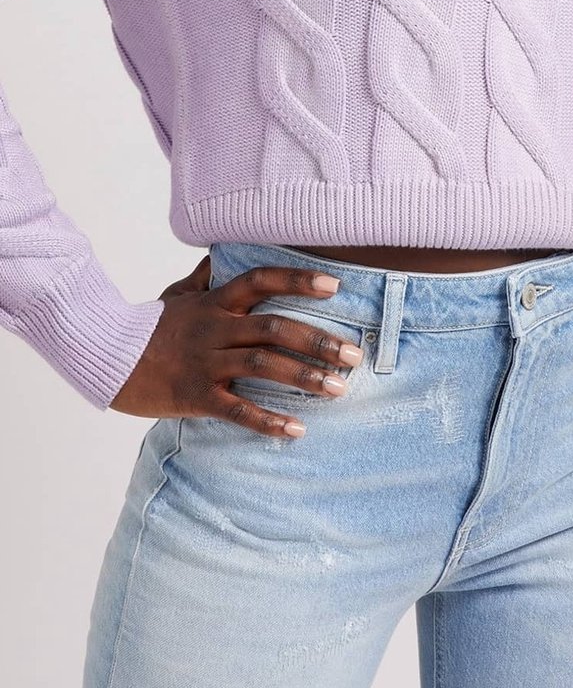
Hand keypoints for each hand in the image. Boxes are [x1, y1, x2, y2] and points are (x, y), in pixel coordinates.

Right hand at [108, 254, 362, 437]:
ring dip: (305, 377)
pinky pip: (237, 410)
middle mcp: (215, 328)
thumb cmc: (147, 326)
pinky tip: (296, 430)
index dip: (298, 281)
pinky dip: (268, 421)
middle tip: (354, 355)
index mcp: (215, 302)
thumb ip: (204, 279)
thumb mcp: (176, 295)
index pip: (261, 280)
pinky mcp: (196, 396)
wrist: (105, 357)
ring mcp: (206, 362)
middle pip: (274, 327)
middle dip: (318, 340)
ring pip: (264, 365)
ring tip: (338, 389)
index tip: (335, 287)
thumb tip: (218, 257)